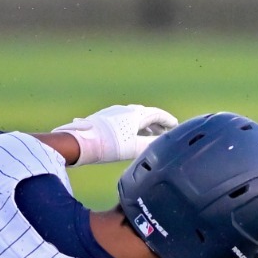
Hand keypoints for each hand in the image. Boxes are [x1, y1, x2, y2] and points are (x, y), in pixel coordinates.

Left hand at [53, 104, 178, 164]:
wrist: (82, 141)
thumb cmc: (110, 145)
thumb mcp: (134, 148)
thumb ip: (150, 145)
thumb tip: (163, 145)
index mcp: (135, 115)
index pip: (157, 114)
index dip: (167, 120)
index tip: (175, 125)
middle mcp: (125, 110)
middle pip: (145, 114)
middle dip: (156, 123)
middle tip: (164, 131)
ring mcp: (113, 113)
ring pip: (133, 117)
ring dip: (144, 125)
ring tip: (148, 134)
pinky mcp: (103, 118)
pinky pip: (123, 119)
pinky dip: (132, 126)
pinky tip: (128, 134)